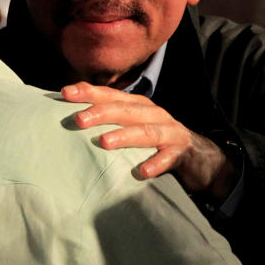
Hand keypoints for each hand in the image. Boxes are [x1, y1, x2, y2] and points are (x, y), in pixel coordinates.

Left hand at [61, 82, 237, 200]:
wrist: (199, 158)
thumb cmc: (155, 142)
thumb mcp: (132, 127)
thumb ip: (109, 122)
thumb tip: (73, 118)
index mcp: (138, 106)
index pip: (110, 95)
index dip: (89, 92)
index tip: (65, 93)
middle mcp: (153, 114)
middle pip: (125, 110)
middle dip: (102, 112)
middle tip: (79, 119)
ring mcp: (169, 132)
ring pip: (146, 131)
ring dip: (125, 136)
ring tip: (104, 142)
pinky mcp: (181, 153)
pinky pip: (168, 158)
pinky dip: (156, 163)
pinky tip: (143, 171)